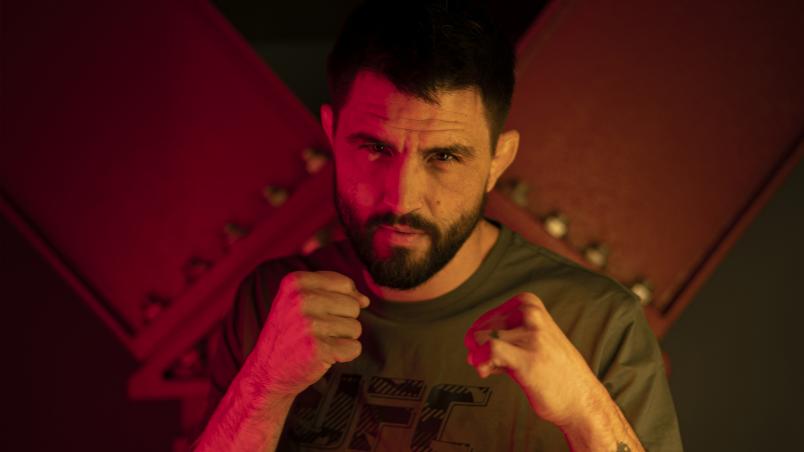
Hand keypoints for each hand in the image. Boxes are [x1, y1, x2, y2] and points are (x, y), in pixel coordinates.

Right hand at [251, 271, 368, 397]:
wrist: (267, 372)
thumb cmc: (289, 334)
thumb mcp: (299, 302)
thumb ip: (333, 292)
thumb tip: (365, 300)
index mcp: (295, 282)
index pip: (344, 284)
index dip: (341, 301)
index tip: (320, 313)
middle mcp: (300, 299)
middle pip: (353, 306)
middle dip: (341, 321)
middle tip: (316, 332)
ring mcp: (309, 325)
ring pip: (355, 327)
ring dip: (341, 339)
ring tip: (317, 342)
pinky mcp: (318, 349)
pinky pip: (354, 348)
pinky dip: (343, 355)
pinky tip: (322, 355)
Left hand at [464, 292, 603, 427]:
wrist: (582, 401)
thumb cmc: (554, 373)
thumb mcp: (532, 341)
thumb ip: (503, 339)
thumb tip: (470, 348)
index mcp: (532, 306)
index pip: (490, 316)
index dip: (483, 336)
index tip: (491, 353)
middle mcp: (532, 315)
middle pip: (482, 327)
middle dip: (479, 348)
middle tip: (491, 366)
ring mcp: (531, 336)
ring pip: (482, 337)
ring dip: (479, 357)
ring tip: (494, 370)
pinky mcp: (527, 359)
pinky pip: (489, 349)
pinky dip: (480, 362)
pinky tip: (486, 372)